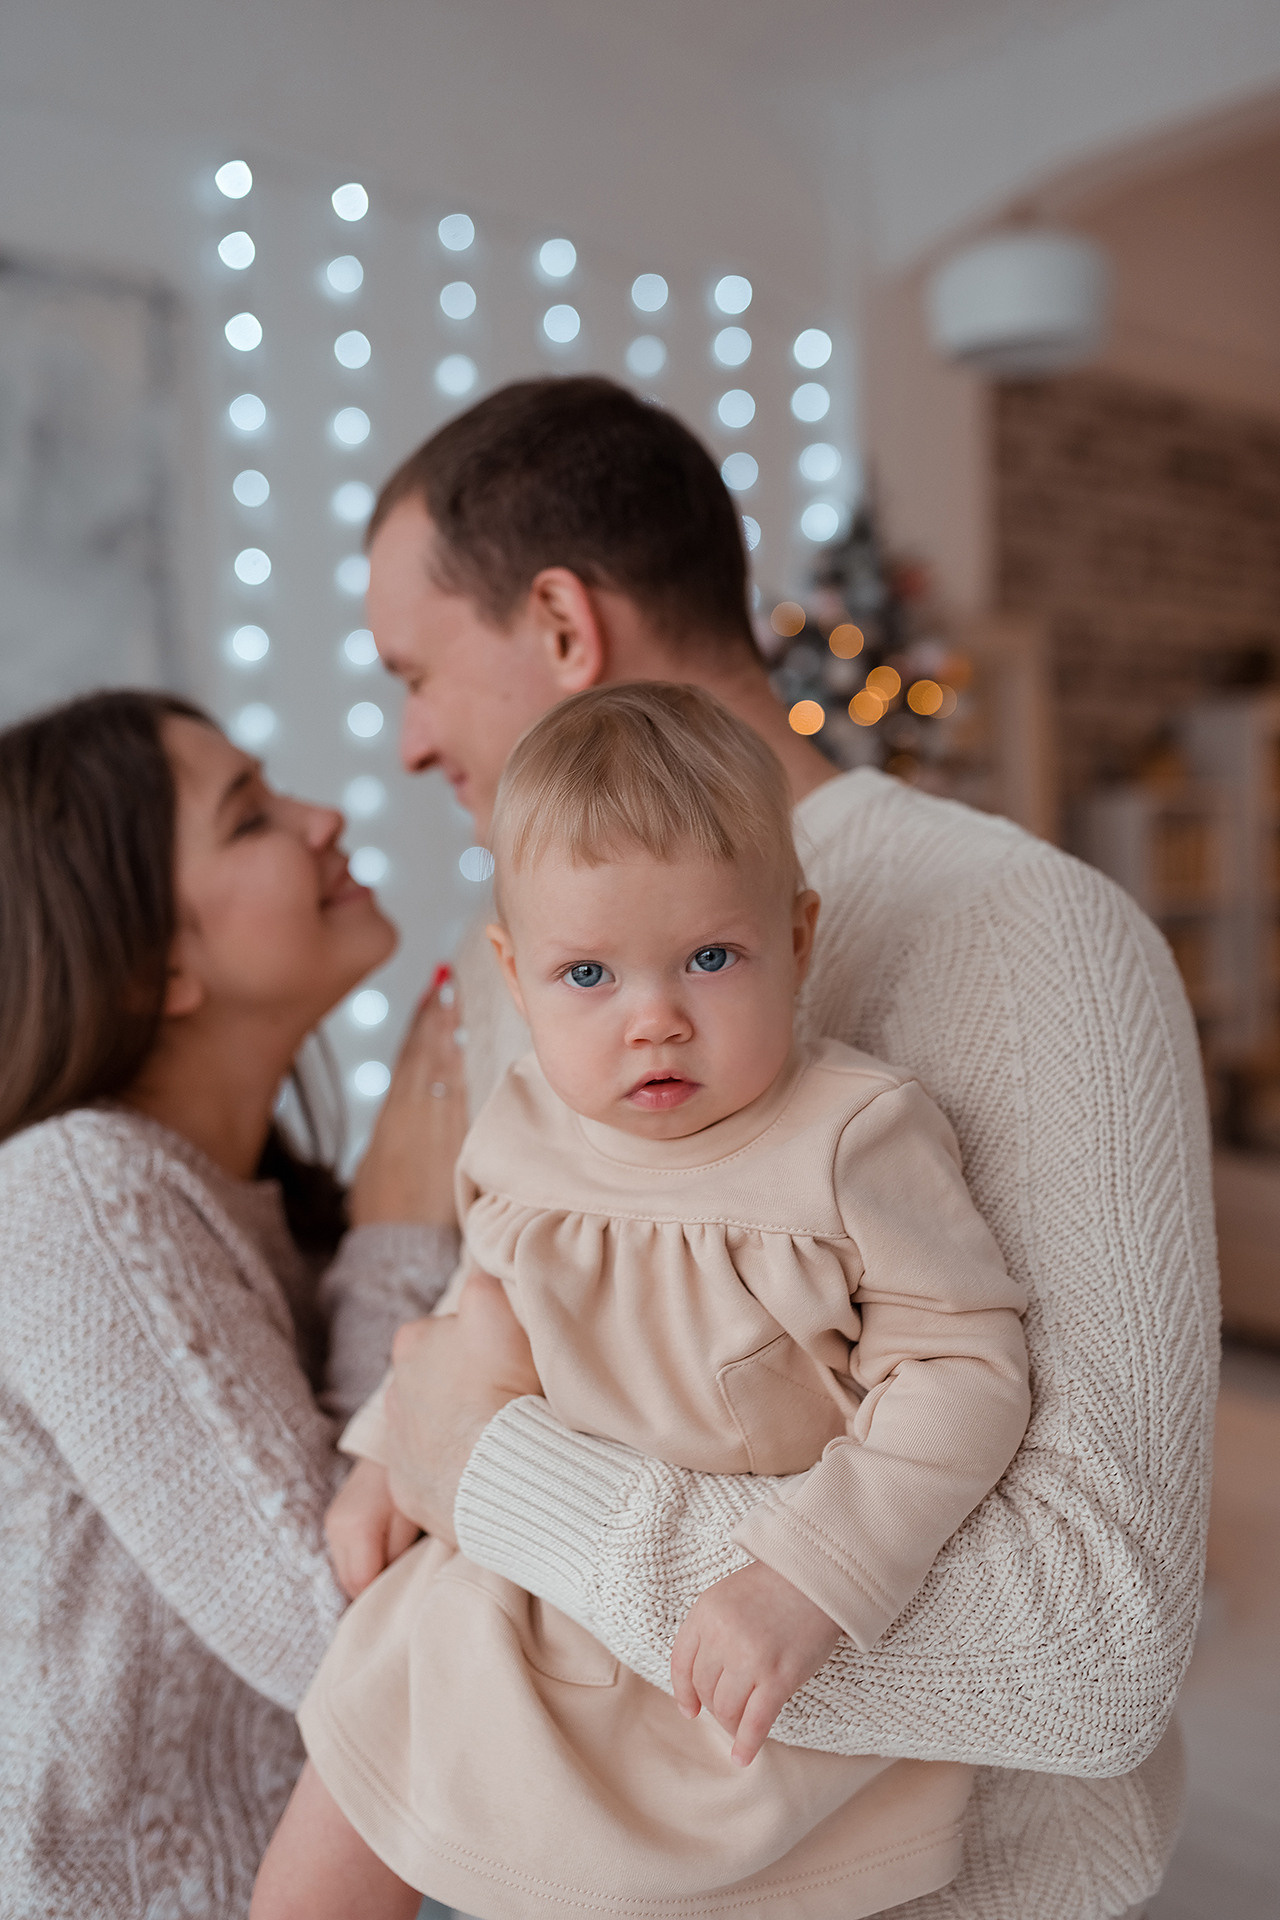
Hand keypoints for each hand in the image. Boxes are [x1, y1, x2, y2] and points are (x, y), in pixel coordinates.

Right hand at [324, 1457, 420, 1598]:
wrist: (395, 1443)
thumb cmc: (412, 1480)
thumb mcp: (413, 1519)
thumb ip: (399, 1555)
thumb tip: (391, 1588)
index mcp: (355, 1529)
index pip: (361, 1585)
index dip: (382, 1596)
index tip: (404, 1597)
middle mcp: (336, 1530)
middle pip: (349, 1584)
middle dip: (373, 1592)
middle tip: (401, 1589)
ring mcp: (331, 1526)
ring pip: (345, 1574)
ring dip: (366, 1579)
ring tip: (394, 1572)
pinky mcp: (333, 1522)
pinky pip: (345, 1559)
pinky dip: (362, 1565)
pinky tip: (382, 1558)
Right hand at [347, 966, 467, 1226]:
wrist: (396, 1248)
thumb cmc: (386, 1212)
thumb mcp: (379, 1163)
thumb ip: (398, 1129)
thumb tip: (411, 1105)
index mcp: (393, 1117)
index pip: (410, 1058)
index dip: (422, 1024)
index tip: (433, 991)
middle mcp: (412, 1116)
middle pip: (426, 1055)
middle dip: (437, 1016)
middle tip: (448, 978)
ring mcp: (432, 1127)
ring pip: (440, 1069)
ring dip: (447, 1033)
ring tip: (454, 997)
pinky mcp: (450, 1142)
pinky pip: (455, 1097)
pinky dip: (456, 1067)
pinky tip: (462, 1045)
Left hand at [382, 1270, 541, 1543]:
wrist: (501, 1471)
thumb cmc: (503, 1385)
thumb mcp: (495, 1308)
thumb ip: (485, 1280)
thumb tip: (482, 1262)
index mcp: (413, 1341)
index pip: (453, 1330)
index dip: (488, 1341)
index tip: (512, 1357)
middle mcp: (394, 1389)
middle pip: (439, 1377)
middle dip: (466, 1384)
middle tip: (509, 1396)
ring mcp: (399, 1442)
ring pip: (431, 1424)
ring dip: (457, 1427)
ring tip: (500, 1436)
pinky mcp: (406, 1487)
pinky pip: (432, 1472)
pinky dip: (454, 1471)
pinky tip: (485, 1470)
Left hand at [670, 1560, 841, 1766]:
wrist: (819, 1578)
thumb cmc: (775, 1586)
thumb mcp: (729, 1596)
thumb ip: (712, 1630)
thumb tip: (699, 1685)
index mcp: (706, 1612)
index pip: (682, 1664)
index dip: (684, 1692)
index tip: (689, 1710)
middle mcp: (722, 1636)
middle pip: (705, 1689)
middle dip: (714, 1705)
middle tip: (728, 1712)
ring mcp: (750, 1659)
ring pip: (726, 1709)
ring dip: (730, 1724)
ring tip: (740, 1727)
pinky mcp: (778, 1678)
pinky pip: (755, 1722)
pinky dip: (747, 1745)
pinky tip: (743, 1757)